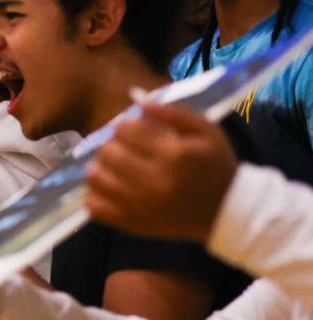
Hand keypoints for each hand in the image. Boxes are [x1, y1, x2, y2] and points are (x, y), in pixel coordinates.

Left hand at [84, 102, 237, 241]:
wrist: (225, 211)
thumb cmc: (214, 165)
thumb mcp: (205, 130)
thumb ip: (170, 111)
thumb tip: (134, 95)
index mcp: (173, 155)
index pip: (125, 130)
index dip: (125, 125)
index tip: (133, 129)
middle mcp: (154, 182)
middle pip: (108, 152)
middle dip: (112, 144)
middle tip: (124, 147)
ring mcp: (139, 206)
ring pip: (95, 177)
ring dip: (101, 165)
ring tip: (116, 165)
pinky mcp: (130, 224)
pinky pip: (93, 206)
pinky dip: (94, 193)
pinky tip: (110, 186)